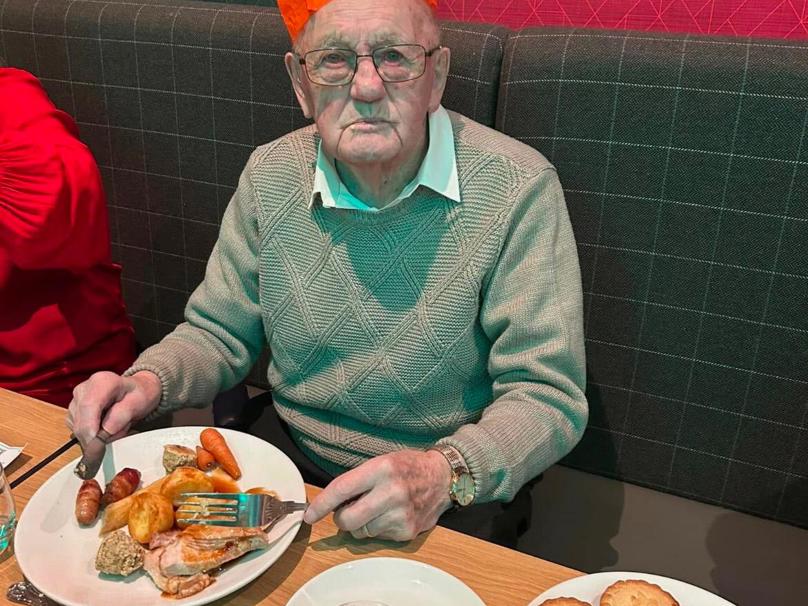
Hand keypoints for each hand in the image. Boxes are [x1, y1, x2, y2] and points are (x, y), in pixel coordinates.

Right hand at [66, 370, 161, 448]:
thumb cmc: (139, 395)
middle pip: (80, 423)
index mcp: (101, 382)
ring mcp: (76, 400)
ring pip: (78, 429)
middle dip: (97, 437)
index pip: (88, 407)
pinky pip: (78, 430)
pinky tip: (105, 426)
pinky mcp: (74, 411)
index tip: (99, 446)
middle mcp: (84, 389)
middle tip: (119, 433)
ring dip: (97, 436)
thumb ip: (121, 417)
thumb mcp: (138, 403)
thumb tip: (104, 433)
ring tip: (116, 426)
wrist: (137, 390)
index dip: (90, 430)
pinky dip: (92, 434)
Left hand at [303, 449, 452, 541]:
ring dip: (362, 524)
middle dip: (341, 519)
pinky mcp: (407, 531)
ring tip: (377, 508)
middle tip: (347, 511)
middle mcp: (391, 492)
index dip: (321, 504)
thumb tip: (331, 503)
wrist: (443, 478)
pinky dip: (378, 529)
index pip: (342, 489)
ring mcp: (400, 514)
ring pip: (361, 532)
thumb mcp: (381, 462)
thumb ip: (357, 480)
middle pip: (348, 520)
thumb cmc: (407, 467)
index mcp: (381, 469)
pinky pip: (378, 538)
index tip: (309, 515)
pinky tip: (391, 515)